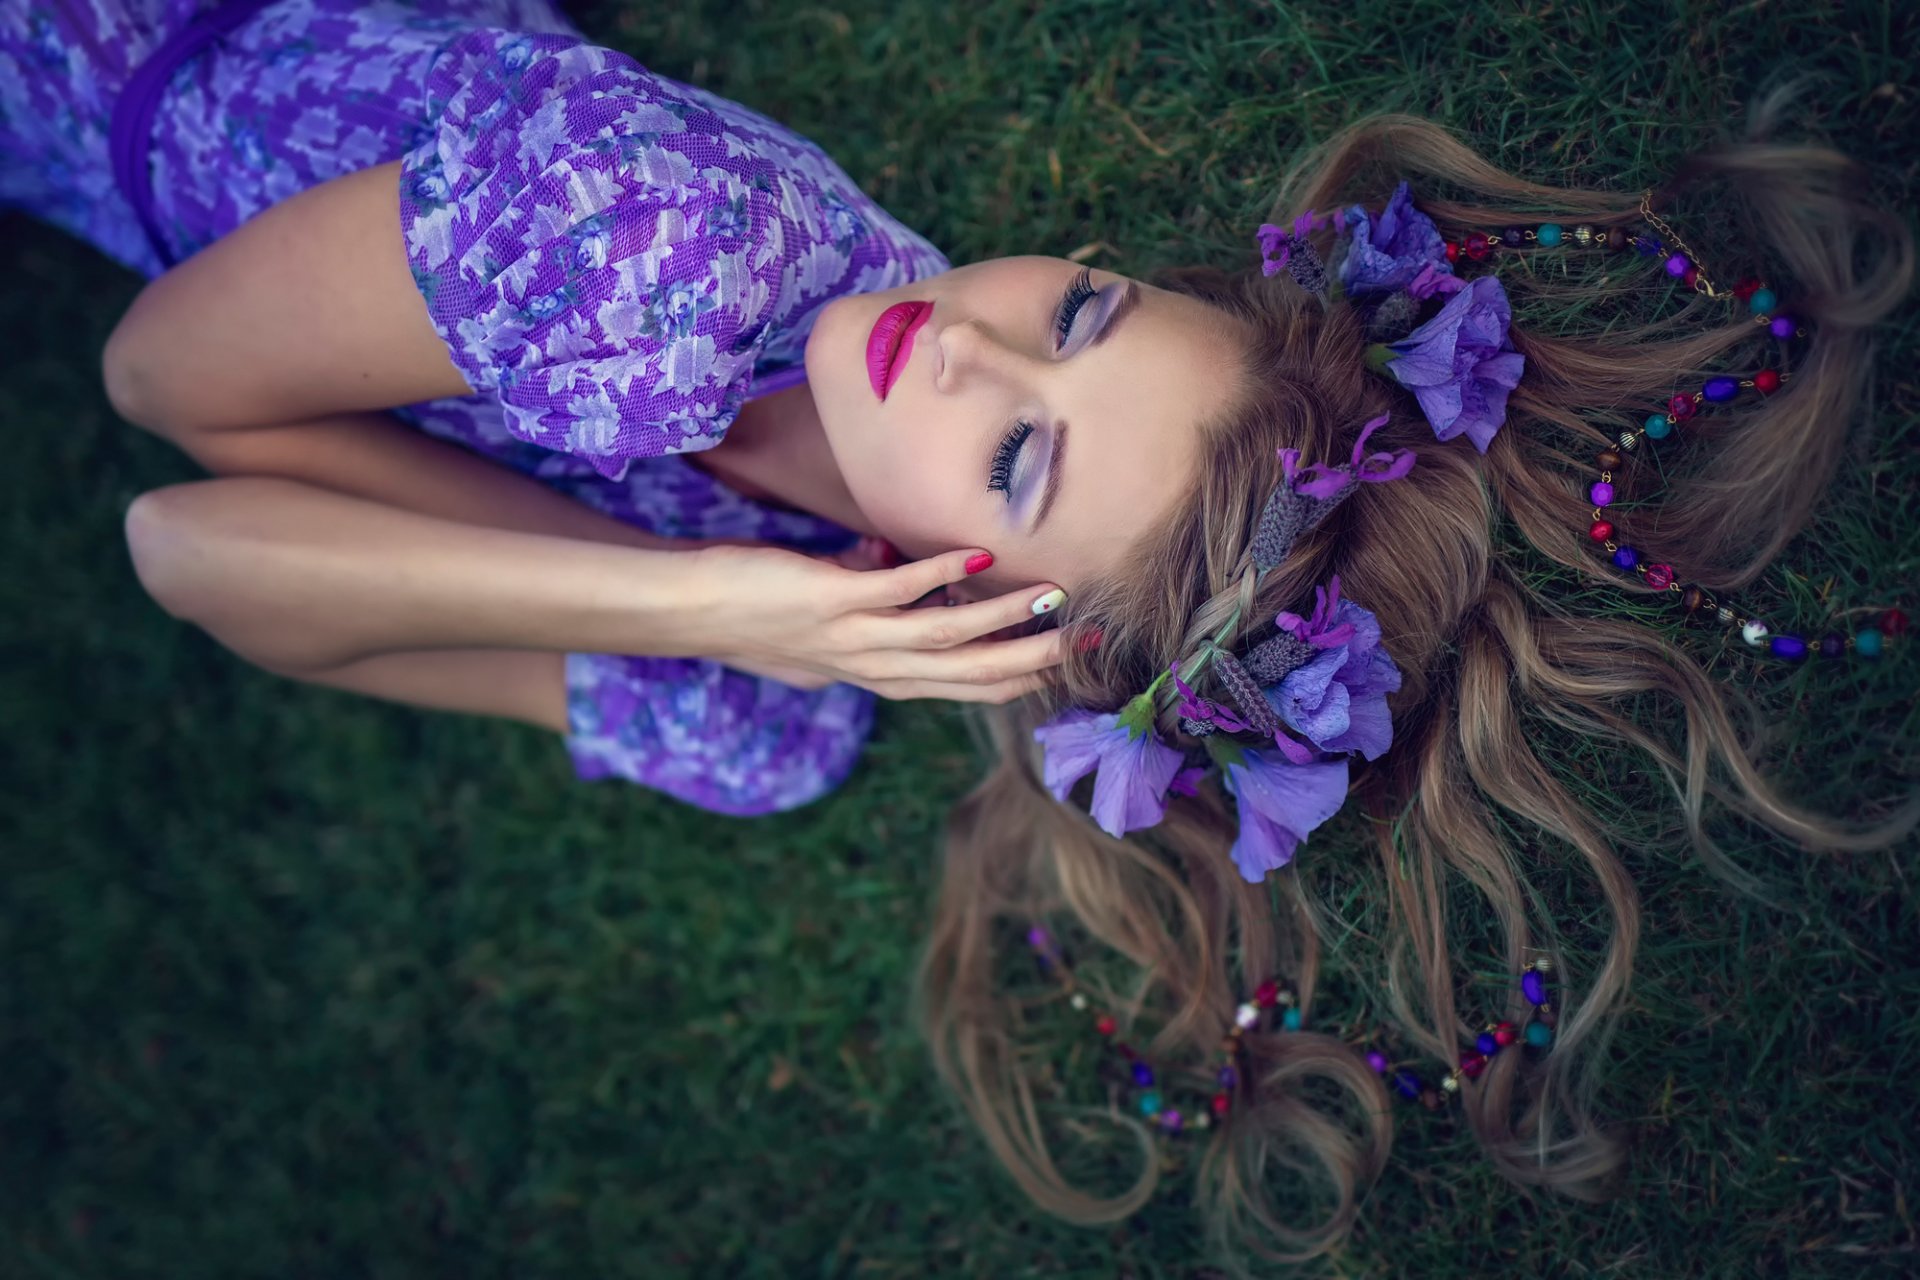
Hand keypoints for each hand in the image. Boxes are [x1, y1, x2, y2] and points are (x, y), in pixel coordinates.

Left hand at [688, 541, 1066, 701]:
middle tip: (1088, 639)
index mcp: (883, 676)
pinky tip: (977, 558)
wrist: (691, 612)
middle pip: (970, 673)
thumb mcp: (830, 619)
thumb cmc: (760, 611)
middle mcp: (875, 667)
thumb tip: (897, 560)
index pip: (969, 688)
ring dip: (1002, 617)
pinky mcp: (828, 601)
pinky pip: (894, 589)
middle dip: (1033, 658)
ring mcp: (853, 637)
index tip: (1075, 660)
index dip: (1024, 678)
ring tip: (1051, 596)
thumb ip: (871, 602)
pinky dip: (939, 574)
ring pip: (943, 636)